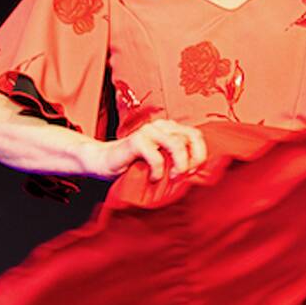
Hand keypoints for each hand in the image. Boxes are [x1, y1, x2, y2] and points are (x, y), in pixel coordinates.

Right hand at [87, 120, 208, 181]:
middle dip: (193, 160)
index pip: (195, 135)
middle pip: (190, 138)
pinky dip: (158, 171)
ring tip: (172, 176)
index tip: (195, 170)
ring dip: (179, 165)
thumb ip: (176, 160)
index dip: (200, 153)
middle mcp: (160, 126)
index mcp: (169, 129)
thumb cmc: (134, 165)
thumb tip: (197, 173)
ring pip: (176, 145)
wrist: (104, 162)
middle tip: (185, 174)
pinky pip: (156, 156)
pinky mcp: (136, 141)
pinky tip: (153, 178)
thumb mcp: (160, 161)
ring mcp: (148, 132)